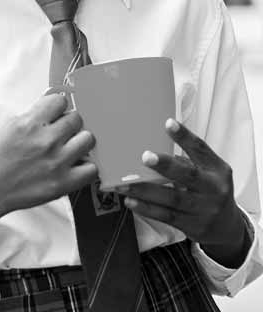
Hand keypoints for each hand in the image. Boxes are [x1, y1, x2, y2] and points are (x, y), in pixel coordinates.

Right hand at [0, 92, 97, 220]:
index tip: (56, 114)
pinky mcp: (63, 183)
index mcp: (30, 123)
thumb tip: (53, 100)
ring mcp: (57, 162)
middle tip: (62, 133)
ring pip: (88, 139)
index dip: (58, 107)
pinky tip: (75, 166)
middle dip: (70, 124)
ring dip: (80, 142)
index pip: (60, 100)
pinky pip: (92, 169)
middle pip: (77, 118)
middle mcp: (45, 140)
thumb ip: (34, 113)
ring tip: (70, 148)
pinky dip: (86, 167)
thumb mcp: (10, 126)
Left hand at [113, 119, 249, 267]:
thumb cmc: (210, 191)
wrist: (227, 227)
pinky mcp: (192, 226)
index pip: (201, 149)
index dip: (185, 137)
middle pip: (188, 176)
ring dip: (146, 191)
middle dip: (166, 166)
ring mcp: (203, 209)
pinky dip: (147, 209)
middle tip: (145, 156)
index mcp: (217, 170)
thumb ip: (189, 160)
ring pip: (172, 199)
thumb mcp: (209, 172)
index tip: (168, 123)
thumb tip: (154, 146)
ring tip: (125, 185)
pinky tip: (131, 202)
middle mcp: (213, 189)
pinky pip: (166, 216)